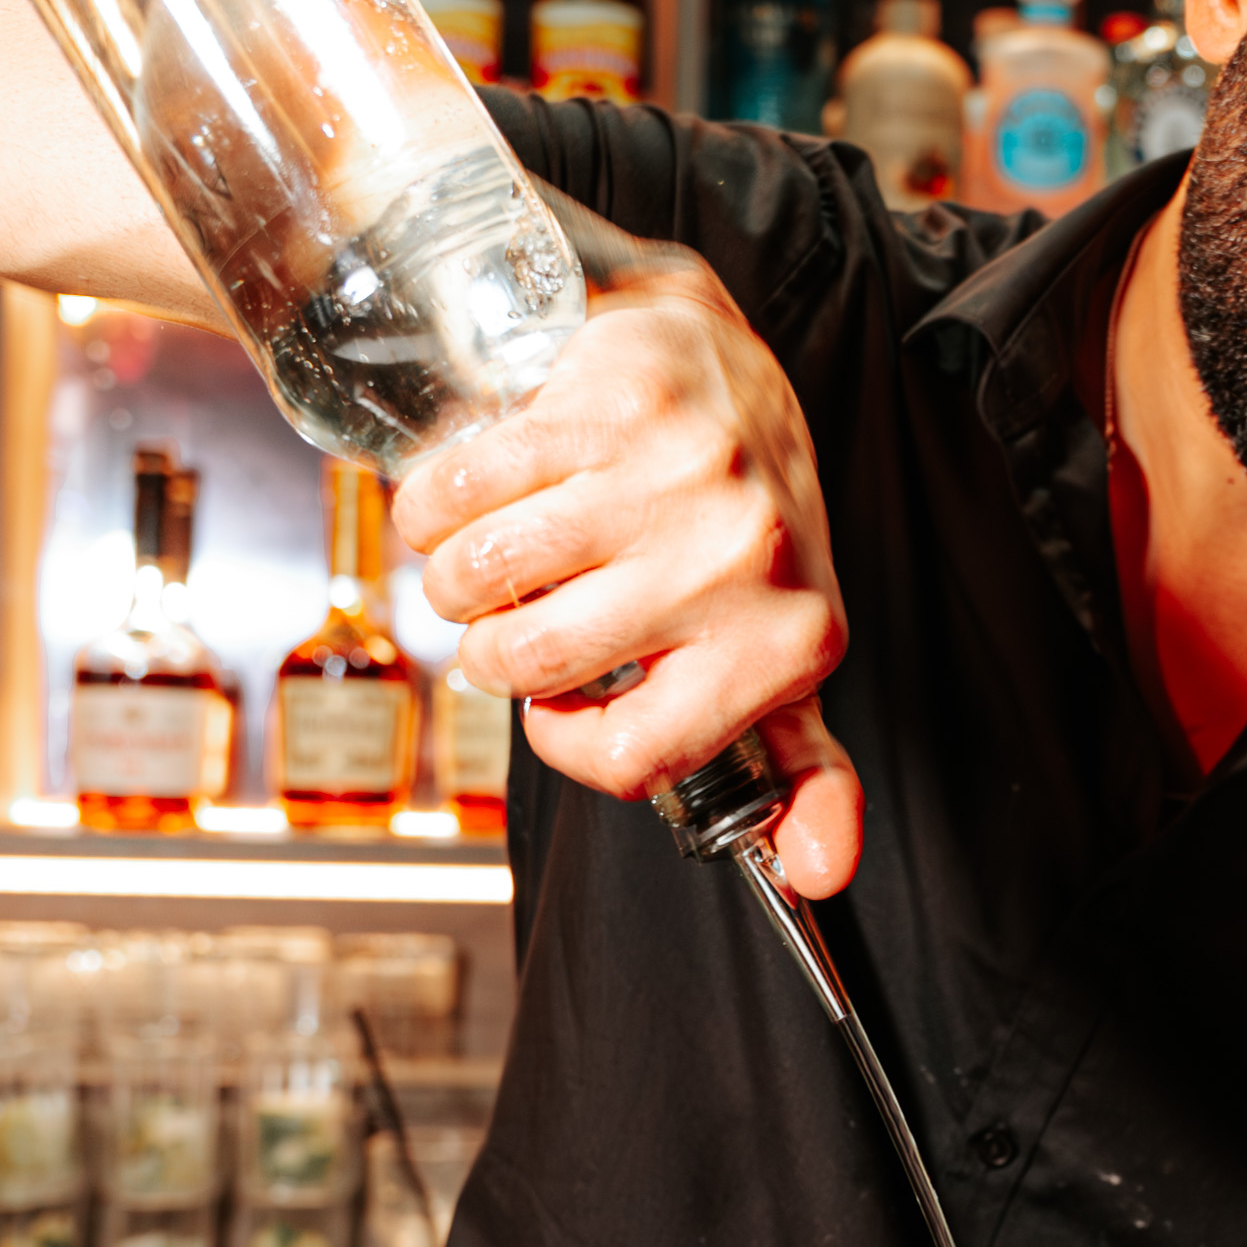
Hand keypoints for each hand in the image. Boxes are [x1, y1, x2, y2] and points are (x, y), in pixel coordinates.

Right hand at [394, 244, 862, 885]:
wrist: (731, 369)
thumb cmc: (742, 529)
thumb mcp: (784, 653)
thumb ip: (801, 769)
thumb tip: (815, 876)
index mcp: (787, 644)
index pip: (629, 756)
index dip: (565, 741)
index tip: (559, 706)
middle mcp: (742, 562)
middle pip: (532, 664)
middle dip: (489, 652)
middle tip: (509, 621)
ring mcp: (678, 479)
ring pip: (482, 578)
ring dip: (452, 580)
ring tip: (481, 565)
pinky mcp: (616, 404)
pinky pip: (463, 486)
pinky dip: (432, 503)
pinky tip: (460, 501)